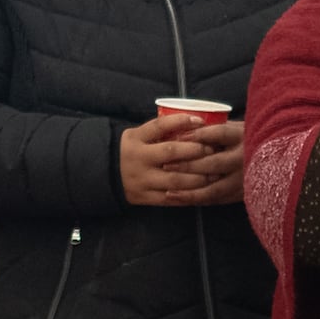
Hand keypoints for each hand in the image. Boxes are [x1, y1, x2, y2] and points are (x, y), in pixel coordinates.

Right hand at [120, 111, 246, 207]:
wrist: (105, 175)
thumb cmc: (131, 151)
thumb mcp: (138, 135)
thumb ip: (160, 131)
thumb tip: (195, 122)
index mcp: (135, 139)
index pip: (160, 126)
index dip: (181, 121)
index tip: (200, 120)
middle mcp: (138, 158)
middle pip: (171, 152)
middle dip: (196, 150)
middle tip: (213, 149)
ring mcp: (141, 179)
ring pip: (175, 179)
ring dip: (198, 177)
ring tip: (214, 173)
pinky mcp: (144, 197)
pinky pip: (171, 198)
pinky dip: (188, 195)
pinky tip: (202, 191)